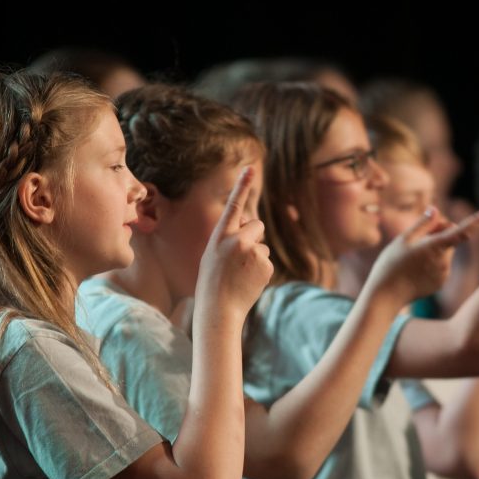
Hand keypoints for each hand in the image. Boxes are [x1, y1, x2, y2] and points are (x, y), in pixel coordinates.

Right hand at [196, 167, 273, 316]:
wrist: (219, 309)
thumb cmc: (212, 282)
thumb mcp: (213, 255)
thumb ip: (229, 238)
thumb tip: (253, 225)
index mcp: (220, 236)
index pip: (233, 206)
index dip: (242, 186)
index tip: (250, 168)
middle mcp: (237, 240)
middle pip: (257, 224)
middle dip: (253, 236)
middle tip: (240, 257)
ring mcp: (253, 252)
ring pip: (263, 245)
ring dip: (256, 256)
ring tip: (240, 274)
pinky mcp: (265, 265)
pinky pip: (267, 261)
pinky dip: (260, 270)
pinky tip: (248, 281)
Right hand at [368, 206, 478, 305]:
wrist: (385, 296)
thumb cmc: (390, 265)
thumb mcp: (402, 240)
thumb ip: (423, 224)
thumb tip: (436, 210)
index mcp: (434, 247)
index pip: (462, 231)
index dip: (478, 220)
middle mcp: (443, 261)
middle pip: (450, 237)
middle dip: (438, 233)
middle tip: (415, 238)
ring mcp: (444, 273)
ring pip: (445, 252)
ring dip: (434, 249)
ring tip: (411, 258)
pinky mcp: (441, 282)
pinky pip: (441, 265)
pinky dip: (432, 262)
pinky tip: (414, 269)